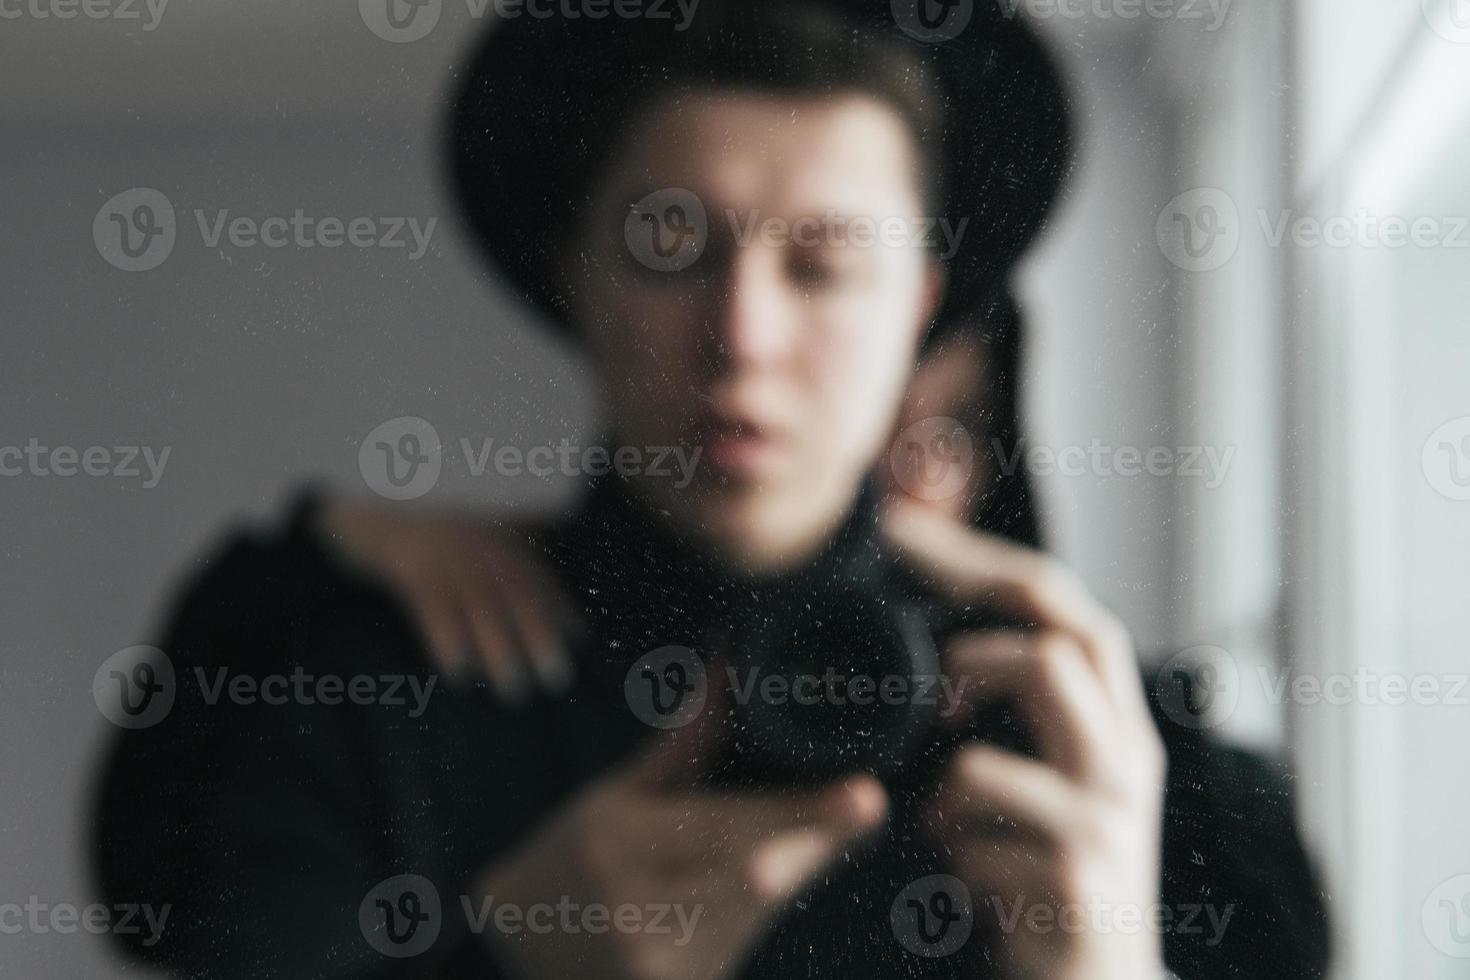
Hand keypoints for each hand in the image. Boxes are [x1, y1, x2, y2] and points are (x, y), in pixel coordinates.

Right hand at [315, 499, 574, 700]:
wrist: (348, 496)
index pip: (534, 571)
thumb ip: (490, 552)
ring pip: (480, 601)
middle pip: (517, 588)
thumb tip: (521, 600)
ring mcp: (442, 545)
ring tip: (515, 691)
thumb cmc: (408, 523)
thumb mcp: (454, 528)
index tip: (580, 640)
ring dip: (499, 648)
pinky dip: (448, 639)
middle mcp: (476, 534)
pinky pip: (432, 604)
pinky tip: (458, 674)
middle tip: (558, 679)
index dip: (558, 605)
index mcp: (491, 528)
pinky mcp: (405, 559)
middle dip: (540, 634)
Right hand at [476, 691, 888, 979]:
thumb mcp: (614, 796)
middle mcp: (639, 911)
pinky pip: (745, 938)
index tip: (863, 796)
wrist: (521, 955)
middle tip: (865, 801)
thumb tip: (730, 671)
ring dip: (802, 863)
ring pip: (759, 911)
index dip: (799, 816)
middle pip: (755, 877)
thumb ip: (683, 746)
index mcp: (617, 845)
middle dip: (816, 838)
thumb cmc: (571, 859)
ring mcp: (663, 965)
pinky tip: (787, 863)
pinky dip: (771, 900)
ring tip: (836, 823)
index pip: (725, 827)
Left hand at [883, 501, 1167, 979]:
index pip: (1071, 613)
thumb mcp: (1053, 783)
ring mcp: (1107, 818)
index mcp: (1116, 726)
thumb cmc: (1054, 874)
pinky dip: (946, 837)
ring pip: (1013, 730)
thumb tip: (945, 648)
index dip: (993, 569)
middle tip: (930, 667)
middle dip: (977, 643)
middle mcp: (1127, 760)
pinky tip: (953, 863)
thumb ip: (1023, 716)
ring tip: (942, 794)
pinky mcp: (1076, 877)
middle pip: (1062, 645)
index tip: (913, 538)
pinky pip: (974, 820)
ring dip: (955, 754)